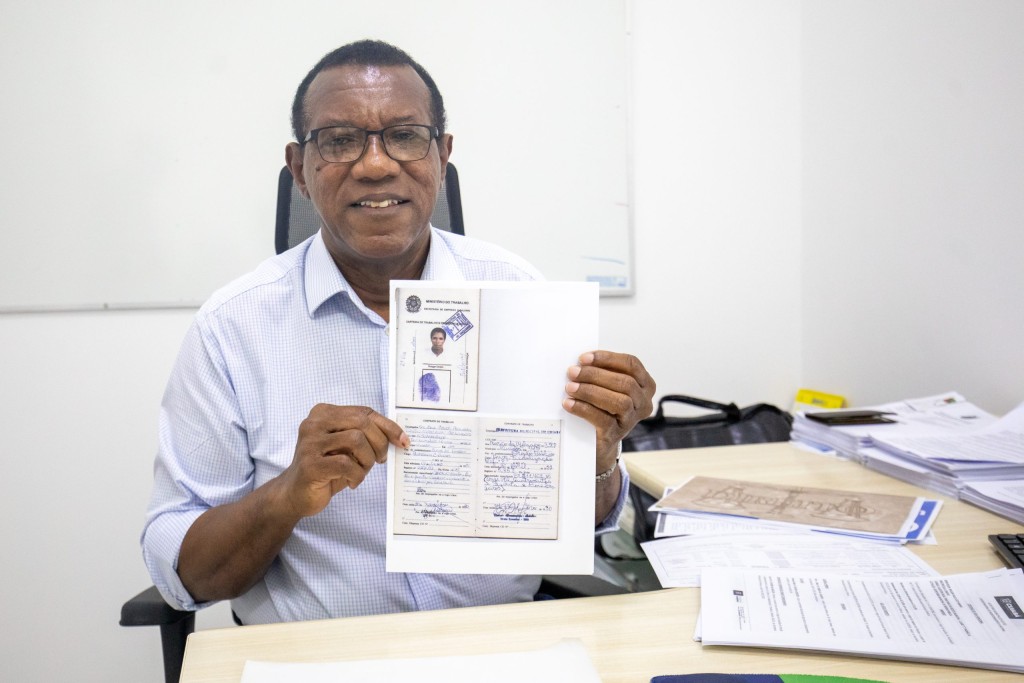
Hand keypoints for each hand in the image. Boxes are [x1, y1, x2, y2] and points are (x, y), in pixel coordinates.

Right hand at [279, 404, 408, 517]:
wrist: (295, 494)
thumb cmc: (326, 469)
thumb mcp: (347, 447)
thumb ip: (366, 435)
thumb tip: (399, 436)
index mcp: (323, 413)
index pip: (364, 412)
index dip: (388, 426)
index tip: (402, 441)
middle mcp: (314, 423)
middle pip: (362, 423)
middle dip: (379, 443)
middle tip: (379, 460)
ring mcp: (309, 443)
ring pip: (356, 440)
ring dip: (367, 460)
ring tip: (361, 471)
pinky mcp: (310, 465)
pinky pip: (346, 464)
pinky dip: (357, 475)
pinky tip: (352, 482)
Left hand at [563, 351, 655, 471]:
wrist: (597, 441)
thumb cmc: (602, 407)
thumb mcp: (607, 387)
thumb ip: (602, 373)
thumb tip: (581, 362)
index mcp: (645, 385)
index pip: (631, 364)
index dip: (607, 358)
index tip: (584, 358)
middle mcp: (644, 402)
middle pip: (625, 382)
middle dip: (595, 374)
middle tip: (572, 372)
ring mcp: (632, 420)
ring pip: (619, 401)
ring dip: (590, 391)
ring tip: (570, 387)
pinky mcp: (617, 434)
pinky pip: (603, 420)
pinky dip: (584, 409)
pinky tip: (569, 403)